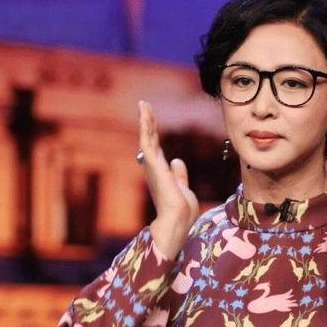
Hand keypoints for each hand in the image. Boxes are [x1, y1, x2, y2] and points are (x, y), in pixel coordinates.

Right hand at [138, 100, 198, 257]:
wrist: (178, 221)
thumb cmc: (181, 210)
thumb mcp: (183, 188)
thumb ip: (179, 174)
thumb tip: (176, 160)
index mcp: (161, 173)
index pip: (156, 148)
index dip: (153, 132)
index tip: (151, 118)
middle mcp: (154, 168)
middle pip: (150, 140)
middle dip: (147, 122)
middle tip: (144, 105)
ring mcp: (152, 167)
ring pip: (147, 138)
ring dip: (145, 120)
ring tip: (143, 104)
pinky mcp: (154, 166)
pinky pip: (148, 142)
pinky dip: (146, 128)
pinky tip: (145, 115)